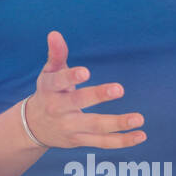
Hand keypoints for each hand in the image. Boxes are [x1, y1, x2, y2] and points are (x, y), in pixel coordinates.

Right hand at [23, 31, 145, 149]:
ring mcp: (69, 127)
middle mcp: (57, 109)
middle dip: (98, 96)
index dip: (71, 76)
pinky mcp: (79, 140)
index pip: (59, 82)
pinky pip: (102, 142)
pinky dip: (121, 140)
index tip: (86, 72)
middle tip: (119, 89)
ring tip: (139, 118)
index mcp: (49, 88)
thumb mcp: (49, 72)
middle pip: (78, 102)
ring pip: (95, 126)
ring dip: (117, 123)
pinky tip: (140, 135)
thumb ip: (56, 54)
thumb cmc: (48, 91)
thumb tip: (55, 33)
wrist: (34, 125)